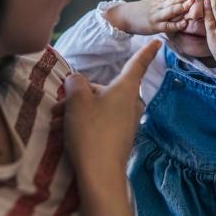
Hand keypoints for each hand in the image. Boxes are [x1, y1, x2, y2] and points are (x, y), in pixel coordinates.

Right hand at [59, 40, 160, 182]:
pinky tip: (66, 134)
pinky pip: (101, 123)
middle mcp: (130, 104)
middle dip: (81, 95)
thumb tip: (77, 81)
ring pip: (99, 108)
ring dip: (78, 112)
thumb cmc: (91, 131)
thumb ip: (75, 83)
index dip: (146, 51)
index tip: (158, 42)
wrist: (100, 174)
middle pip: (105, 89)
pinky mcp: (119, 139)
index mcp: (125, 89)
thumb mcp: (77, 100)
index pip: (137, 64)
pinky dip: (84, 125)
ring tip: (57, 123)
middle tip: (59, 106)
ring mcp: (126, 123)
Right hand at [104, 0, 196, 34]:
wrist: (123, 18)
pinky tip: (185, 23)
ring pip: (170, 11)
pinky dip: (176, 25)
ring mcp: (156, 17)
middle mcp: (158, 6)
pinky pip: (167, 26)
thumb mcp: (152, 2)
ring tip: (191, 2)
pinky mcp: (155, 27)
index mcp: (158, 0)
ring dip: (181, 6)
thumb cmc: (140, 11)